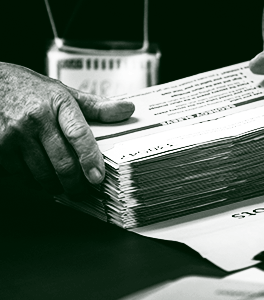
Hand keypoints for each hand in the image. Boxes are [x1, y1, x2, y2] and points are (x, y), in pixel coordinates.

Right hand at [0, 63, 134, 196]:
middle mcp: (35, 118)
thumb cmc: (31, 90)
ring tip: (63, 185)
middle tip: (83, 191)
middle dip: (76, 184)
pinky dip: (35, 183)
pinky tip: (41, 178)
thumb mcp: (64, 92)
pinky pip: (22, 176)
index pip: (79, 134)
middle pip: (62, 163)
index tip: (98, 178)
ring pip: (42, 174)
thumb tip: (128, 109)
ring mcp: (14, 134)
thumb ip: (96, 106)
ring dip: (56, 186)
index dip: (90, 159)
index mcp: (58, 103)